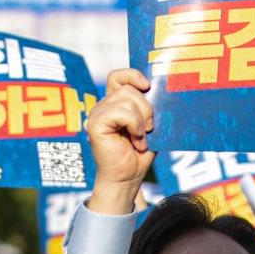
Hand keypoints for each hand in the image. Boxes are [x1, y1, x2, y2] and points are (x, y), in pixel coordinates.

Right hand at [86, 69, 154, 214]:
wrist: (128, 178)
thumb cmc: (139, 155)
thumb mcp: (149, 125)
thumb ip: (149, 107)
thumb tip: (160, 89)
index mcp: (114, 104)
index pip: (118, 76)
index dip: (132, 75)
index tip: (147, 86)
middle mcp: (102, 106)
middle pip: (128, 89)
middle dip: (146, 108)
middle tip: (149, 129)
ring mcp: (96, 115)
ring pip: (126, 99)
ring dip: (141, 120)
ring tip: (141, 138)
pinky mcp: (94, 125)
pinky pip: (120, 112)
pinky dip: (134, 126)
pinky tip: (135, 141)